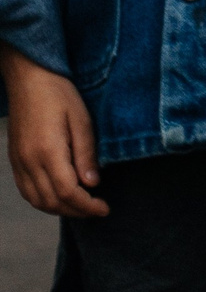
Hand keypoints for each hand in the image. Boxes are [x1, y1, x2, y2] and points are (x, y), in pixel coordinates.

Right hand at [1, 49, 104, 216]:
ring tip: (82, 206)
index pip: (68, 192)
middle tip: (97, 209)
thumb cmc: (59, 95)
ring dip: (60, 209)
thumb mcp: (81, 120)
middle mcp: (29, 162)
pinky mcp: (15, 161)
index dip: (87, 206)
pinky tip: (60, 197)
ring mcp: (19, 163)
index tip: (105, 208)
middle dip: (76, 211)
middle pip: (51, 201)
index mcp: (47, 151)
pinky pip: (27, 191)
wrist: (30, 81)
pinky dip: (44, 201)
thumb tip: (93, 184)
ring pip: (37, 200)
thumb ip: (86, 154)